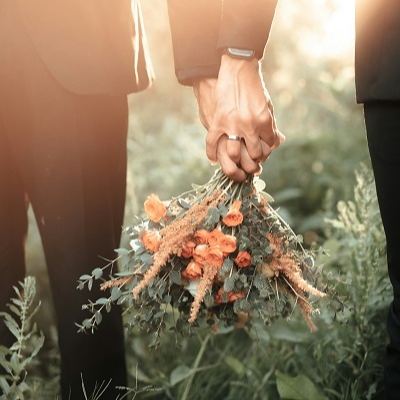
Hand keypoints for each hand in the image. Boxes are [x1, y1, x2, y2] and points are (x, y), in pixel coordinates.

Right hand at [193, 55, 283, 180]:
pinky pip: (212, 143)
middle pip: (253, 155)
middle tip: (252, 166)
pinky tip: (213, 161)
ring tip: (236, 164)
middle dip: (254, 162)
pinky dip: (211, 154)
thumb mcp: (267, 105)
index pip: (268, 146)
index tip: (263, 156)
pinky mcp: (217, 121)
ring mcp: (232, 124)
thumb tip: (278, 142)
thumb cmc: (254, 87)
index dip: (266, 153)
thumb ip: (271, 125)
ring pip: (234, 154)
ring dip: (236, 162)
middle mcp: (249, 125)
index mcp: (264, 121)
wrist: (238, 69)